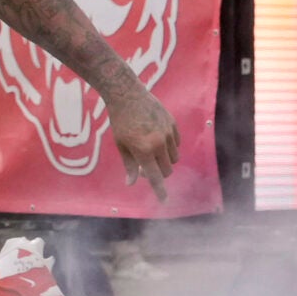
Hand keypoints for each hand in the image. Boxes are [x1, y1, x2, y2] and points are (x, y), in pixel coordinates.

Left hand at [104, 82, 180, 200]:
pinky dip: (169, 147)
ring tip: (150, 152)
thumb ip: (129, 165)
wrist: (127, 94)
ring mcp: (167, 132)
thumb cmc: (120, 121)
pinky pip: (176, 143)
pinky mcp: (172, 124)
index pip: (155, 177)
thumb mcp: (121, 145)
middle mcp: (159, 143)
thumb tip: (131, 183)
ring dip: (164, 160)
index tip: (164, 201)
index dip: (160, 191)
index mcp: (144, 150)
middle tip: (145, 167)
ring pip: (173, 158)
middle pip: (166, 170)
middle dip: (158, 173)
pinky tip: (156, 139)